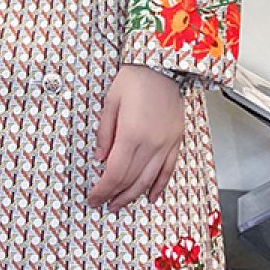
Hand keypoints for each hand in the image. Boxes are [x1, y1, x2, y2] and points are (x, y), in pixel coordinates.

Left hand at [88, 65, 185, 210]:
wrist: (163, 65)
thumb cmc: (135, 79)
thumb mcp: (110, 102)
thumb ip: (105, 133)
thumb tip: (100, 158)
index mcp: (131, 134)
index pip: (114, 173)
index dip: (102, 190)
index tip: (93, 198)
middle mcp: (151, 143)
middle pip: (130, 180)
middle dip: (114, 196)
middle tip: (103, 204)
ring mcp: (166, 144)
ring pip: (149, 179)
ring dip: (133, 196)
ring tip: (120, 204)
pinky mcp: (176, 141)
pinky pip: (169, 170)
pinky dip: (159, 186)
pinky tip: (150, 196)